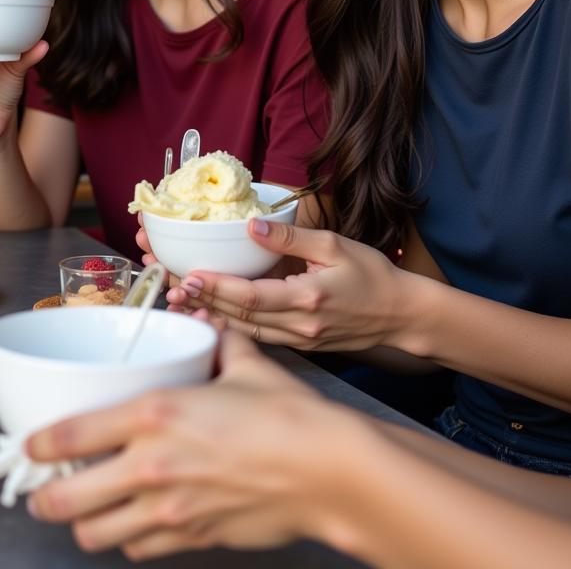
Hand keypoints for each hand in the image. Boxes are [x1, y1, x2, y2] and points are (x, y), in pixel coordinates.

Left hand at [26, 330, 364, 559]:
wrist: (329, 471)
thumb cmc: (288, 415)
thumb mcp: (245, 366)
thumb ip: (218, 345)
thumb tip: (212, 324)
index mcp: (155, 413)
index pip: (70, 434)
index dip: (37, 444)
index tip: (27, 444)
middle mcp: (150, 465)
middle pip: (65, 499)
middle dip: (43, 496)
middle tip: (41, 488)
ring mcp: (168, 509)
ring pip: (93, 534)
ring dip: (81, 523)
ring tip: (82, 509)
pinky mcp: (191, 538)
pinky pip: (137, 549)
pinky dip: (126, 538)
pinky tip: (132, 521)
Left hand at [164, 220, 411, 351]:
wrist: (402, 315)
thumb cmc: (373, 275)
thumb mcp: (336, 245)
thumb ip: (292, 236)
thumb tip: (252, 224)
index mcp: (308, 299)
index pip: (251, 297)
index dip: (216, 287)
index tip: (187, 275)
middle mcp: (299, 326)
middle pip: (239, 317)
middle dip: (201, 300)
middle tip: (168, 287)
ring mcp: (299, 341)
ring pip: (244, 331)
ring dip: (210, 315)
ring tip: (179, 301)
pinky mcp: (300, 345)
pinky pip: (257, 338)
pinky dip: (231, 326)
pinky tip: (210, 314)